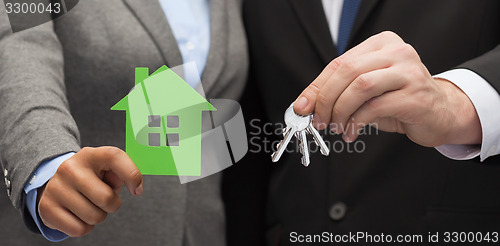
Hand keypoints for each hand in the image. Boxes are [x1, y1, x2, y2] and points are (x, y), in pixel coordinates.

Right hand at [37, 146, 142, 236]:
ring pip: (94, 217)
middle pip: (106, 198)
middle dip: (113, 205)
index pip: (115, 157)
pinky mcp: (46, 207)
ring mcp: (55, 187)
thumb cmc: (91, 177)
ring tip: (90, 205)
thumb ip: (122, 173)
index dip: (132, 175)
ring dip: (99, 216)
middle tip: (105, 200)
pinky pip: (79, 230)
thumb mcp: (106, 169)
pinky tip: (79, 215)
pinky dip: (85, 227)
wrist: (57, 183)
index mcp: (90, 155)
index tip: (137, 190)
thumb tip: (134, 185)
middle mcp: (70, 168)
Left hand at [293, 31, 481, 146]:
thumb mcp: (365, 92)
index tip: (302, 107)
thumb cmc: (399, 101)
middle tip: (319, 121)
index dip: (317, 86)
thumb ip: (338, 92)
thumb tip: (304, 105)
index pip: (339, 62)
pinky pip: (375, 107)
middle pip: (348, 71)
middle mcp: (397, 52)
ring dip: (340, 111)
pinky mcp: (415, 95)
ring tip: (336, 127)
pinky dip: (356, 123)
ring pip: (360, 87)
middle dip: (326, 99)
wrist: (440, 113)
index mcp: (381, 43)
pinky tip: (351, 133)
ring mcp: (409, 71)